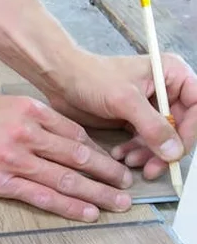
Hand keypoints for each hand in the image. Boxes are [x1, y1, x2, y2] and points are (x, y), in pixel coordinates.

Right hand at [0, 95, 133, 221]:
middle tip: (126, 186)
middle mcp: (26, 135)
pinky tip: (87, 212)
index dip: (99, 152)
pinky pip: (41, 196)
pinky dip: (68, 206)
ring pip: (65, 179)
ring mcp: (13, 160)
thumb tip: (72, 141)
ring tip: (117, 203)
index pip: (75, 135)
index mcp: (31, 112)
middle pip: (77, 157)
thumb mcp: (9, 105)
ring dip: (96, 193)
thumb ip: (39, 120)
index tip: (113, 164)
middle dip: (107, 174)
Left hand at [42, 51, 196, 179]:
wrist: (60, 79)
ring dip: (149, 154)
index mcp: (173, 74)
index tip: (176, 151)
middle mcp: (167, 90)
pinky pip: (144, 141)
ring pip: (162, 138)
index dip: (190, 132)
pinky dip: (135, 151)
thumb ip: (152, 126)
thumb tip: (175, 152)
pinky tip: (120, 155)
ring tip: (129, 161)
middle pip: (182, 127)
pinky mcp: (134, 119)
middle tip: (151, 169)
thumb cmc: (91, 78)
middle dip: (166, 150)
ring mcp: (150, 106)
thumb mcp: (125, 100)